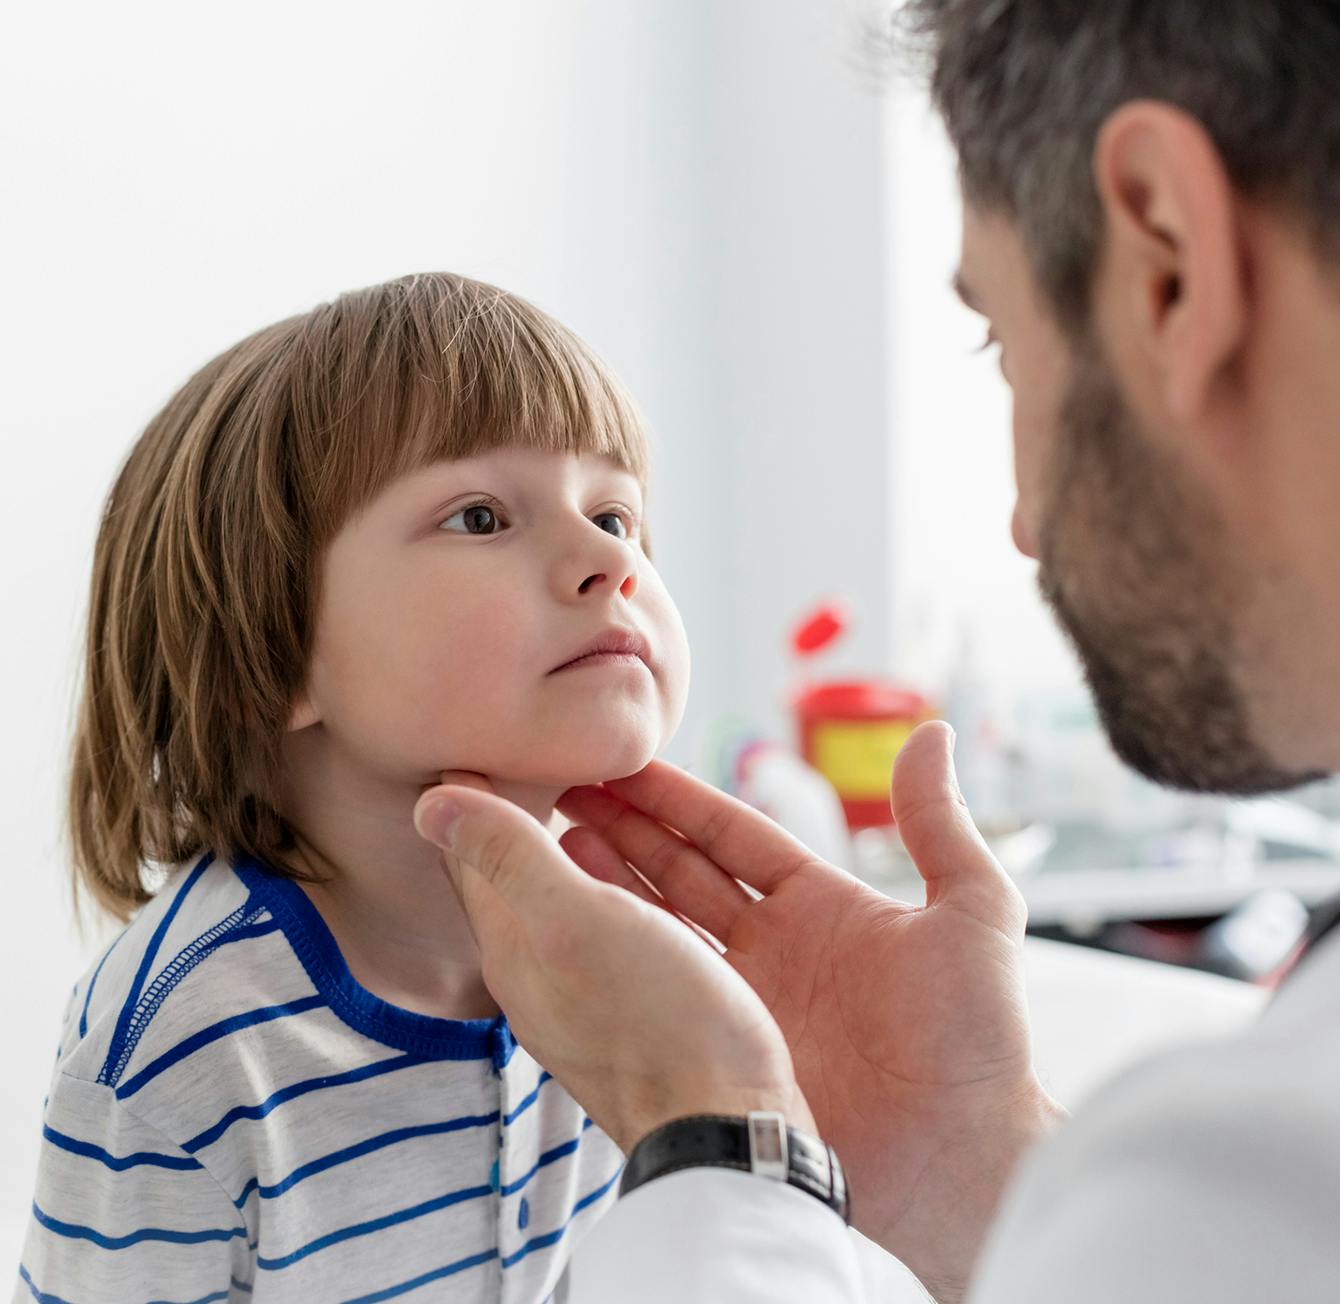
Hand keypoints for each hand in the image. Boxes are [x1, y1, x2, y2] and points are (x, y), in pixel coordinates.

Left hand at [412, 773, 815, 1154]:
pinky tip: (636, 868)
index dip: (471, 799)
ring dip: (574, 840)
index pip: (474, 862)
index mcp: (517, 950)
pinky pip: (619, 918)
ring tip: (582, 789)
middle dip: (517, 818)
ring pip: (573, 897)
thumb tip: (430, 802)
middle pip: (520, 879)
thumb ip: (507, 858)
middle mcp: (547, 973)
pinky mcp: (649, 1004)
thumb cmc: (655, 1020)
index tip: (472, 743)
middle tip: (521, 755)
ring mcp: (598, 993)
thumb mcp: (573, 923)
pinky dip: (617, 877)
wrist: (731, 1126)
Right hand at [557, 722, 1062, 1302]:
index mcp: (821, 908)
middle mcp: (772, 951)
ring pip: (659, 929)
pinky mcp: (722, 1056)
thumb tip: (931, 735)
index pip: (732, 837)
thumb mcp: (974, 915)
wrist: (965, 1167)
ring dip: (608, 884)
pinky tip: (575, 926)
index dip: (679, 801)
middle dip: (626, 830)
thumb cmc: (979, 1042)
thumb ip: (939, 826)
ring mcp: (742, 1005)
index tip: (627, 764)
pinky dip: (617, 959)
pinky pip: (661, 996)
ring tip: (552, 840)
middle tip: (567, 789)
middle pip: (682, 874)